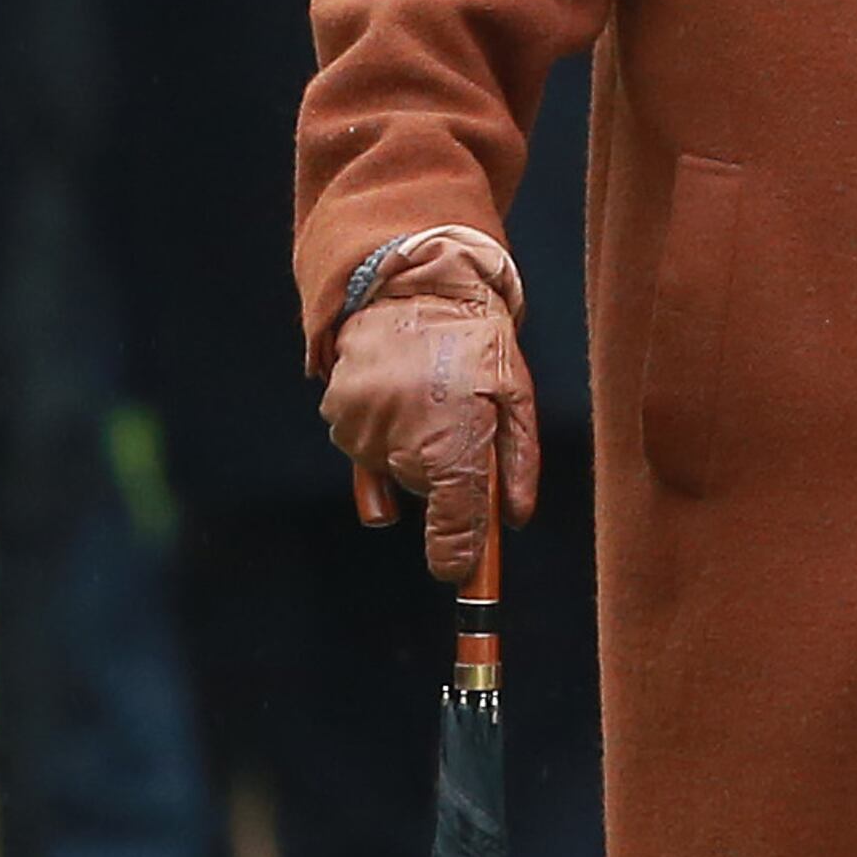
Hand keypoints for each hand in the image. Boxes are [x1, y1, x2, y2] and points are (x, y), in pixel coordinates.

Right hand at [322, 232, 539, 581]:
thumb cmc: (478, 342)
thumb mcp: (517, 401)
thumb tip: (513, 520)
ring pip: (392, 469)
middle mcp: (404, 448)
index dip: (457, 556)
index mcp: (455, 450)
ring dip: (410, 449)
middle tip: (460, 423)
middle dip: (446, 473)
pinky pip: (361, 446)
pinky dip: (379, 434)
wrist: (418, 285)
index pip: (455, 529)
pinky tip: (396, 404)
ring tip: (428, 398)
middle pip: (427, 493)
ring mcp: (364, 432)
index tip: (457, 571)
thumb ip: (518, 466)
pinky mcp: (337, 415)